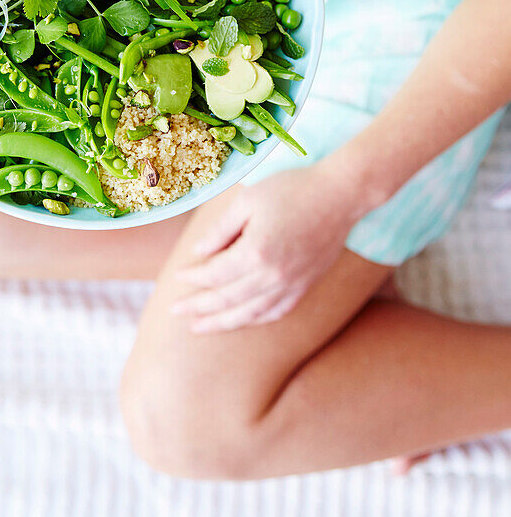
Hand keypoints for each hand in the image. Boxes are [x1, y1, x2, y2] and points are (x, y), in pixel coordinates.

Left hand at [171, 160, 366, 332]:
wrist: (340, 195)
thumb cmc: (291, 189)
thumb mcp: (247, 201)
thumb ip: (220, 230)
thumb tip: (199, 253)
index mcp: (255, 252)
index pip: (215, 274)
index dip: (193, 278)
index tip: (178, 276)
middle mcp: (273, 276)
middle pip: (228, 299)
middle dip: (199, 307)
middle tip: (175, 311)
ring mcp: (291, 284)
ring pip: (250, 313)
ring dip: (222, 322)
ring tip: (200, 327)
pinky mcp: (306, 285)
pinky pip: (276, 312)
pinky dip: (255, 319)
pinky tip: (241, 320)